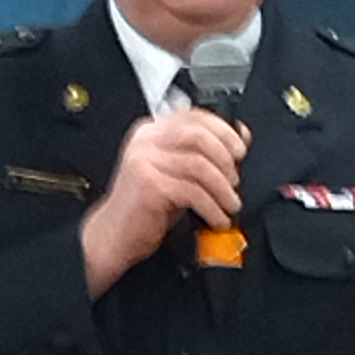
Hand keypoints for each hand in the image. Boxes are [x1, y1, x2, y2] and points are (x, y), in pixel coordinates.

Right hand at [78, 107, 247, 296]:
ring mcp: (144, 162)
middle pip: (198, 135)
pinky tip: (217, 218)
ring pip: (199, 165)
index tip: (240, 148)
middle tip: (236, 179)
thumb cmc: (145, 208)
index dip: (223, 130)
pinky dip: (212, 207)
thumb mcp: (176, 174)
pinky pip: (193, 191)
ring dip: (222, 188)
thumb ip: (200, 156)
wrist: (113, 237)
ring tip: (229, 204)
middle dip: (225, 157)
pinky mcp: (148, 185)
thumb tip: (239, 137)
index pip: (193, 117)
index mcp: (151, 133)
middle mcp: (145, 142)